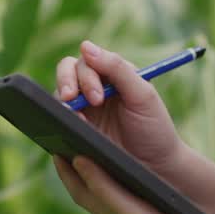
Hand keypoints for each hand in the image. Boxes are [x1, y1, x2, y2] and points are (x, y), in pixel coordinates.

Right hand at [53, 154, 214, 213]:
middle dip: (66, 177)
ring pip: (86, 195)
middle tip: (56, 153)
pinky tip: (82, 158)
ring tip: (60, 153)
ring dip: (70, 175)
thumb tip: (151, 199)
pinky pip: (106, 191)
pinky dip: (92, 176)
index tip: (68, 164)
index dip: (77, 184)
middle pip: (82, 197)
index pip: (93, 203)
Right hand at [54, 41, 185, 178]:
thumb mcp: (142, 95)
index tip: (97, 98)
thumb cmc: (154, 129)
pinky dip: (60, 119)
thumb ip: (117, 68)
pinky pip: (58, 117)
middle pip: (68, 71)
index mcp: (114, 74)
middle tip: (73, 101)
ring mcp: (84, 108)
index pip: (88, 60)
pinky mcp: (75, 128)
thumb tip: (85, 45)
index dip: (86, 75)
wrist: (156, 168)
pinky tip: (70, 127)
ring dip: (63, 102)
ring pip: (60, 93)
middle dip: (67, 82)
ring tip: (76, 118)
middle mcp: (96, 87)